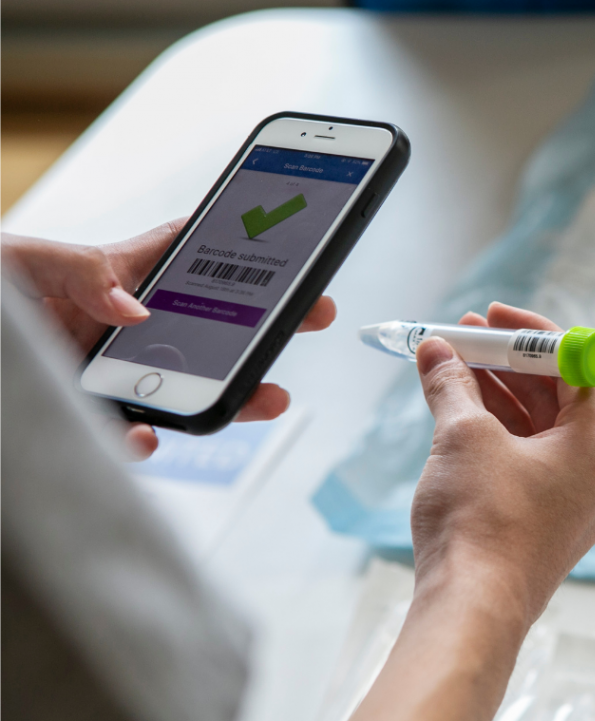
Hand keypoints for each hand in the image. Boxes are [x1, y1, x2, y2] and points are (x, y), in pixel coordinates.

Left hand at [0, 221, 335, 458]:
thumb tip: (135, 308)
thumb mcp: (23, 263)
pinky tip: (146, 435)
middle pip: (211, 328)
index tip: (287, 248)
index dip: (237, 246)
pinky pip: (128, 437)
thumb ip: (80, 271)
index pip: (185, 255)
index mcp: (113, 278)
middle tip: (313, 315)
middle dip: (268, 326)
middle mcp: (122, 330)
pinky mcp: (89, 418)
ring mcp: (111, 377)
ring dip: (233, 396)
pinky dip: (141, 441)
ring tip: (268, 398)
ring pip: (187, 389)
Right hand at [353, 302, 594, 720]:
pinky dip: (495, 435)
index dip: (529, 333)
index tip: (492, 316)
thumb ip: (452, 384)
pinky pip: (526, 462)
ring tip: (447, 367)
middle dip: (504, 363)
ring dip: (493, 396)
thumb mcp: (463, 436)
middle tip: (460, 337)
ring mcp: (573, 501)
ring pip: (536, 430)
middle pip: (554, 395)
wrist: (471, 610)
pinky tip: (456, 413)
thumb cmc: (481, 524)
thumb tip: (437, 352)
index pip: (574, 363)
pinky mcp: (545, 523)